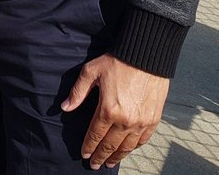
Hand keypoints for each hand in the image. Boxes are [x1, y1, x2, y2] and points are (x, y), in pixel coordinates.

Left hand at [62, 54, 169, 169]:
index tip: (84, 155)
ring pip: (127, 147)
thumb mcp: (91, 71)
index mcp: (108, 110)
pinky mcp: (153, 119)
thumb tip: (65, 107)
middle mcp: (125, 120)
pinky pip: (142, 140)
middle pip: (110, 145)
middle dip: (101, 156)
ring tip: (110, 162)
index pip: (95, 135)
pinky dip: (134, 147)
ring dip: (117, 156)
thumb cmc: (118, 61)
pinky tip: (128, 150)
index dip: (88, 147)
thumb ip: (78, 92)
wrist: (147, 55)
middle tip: (95, 165)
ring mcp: (141, 122)